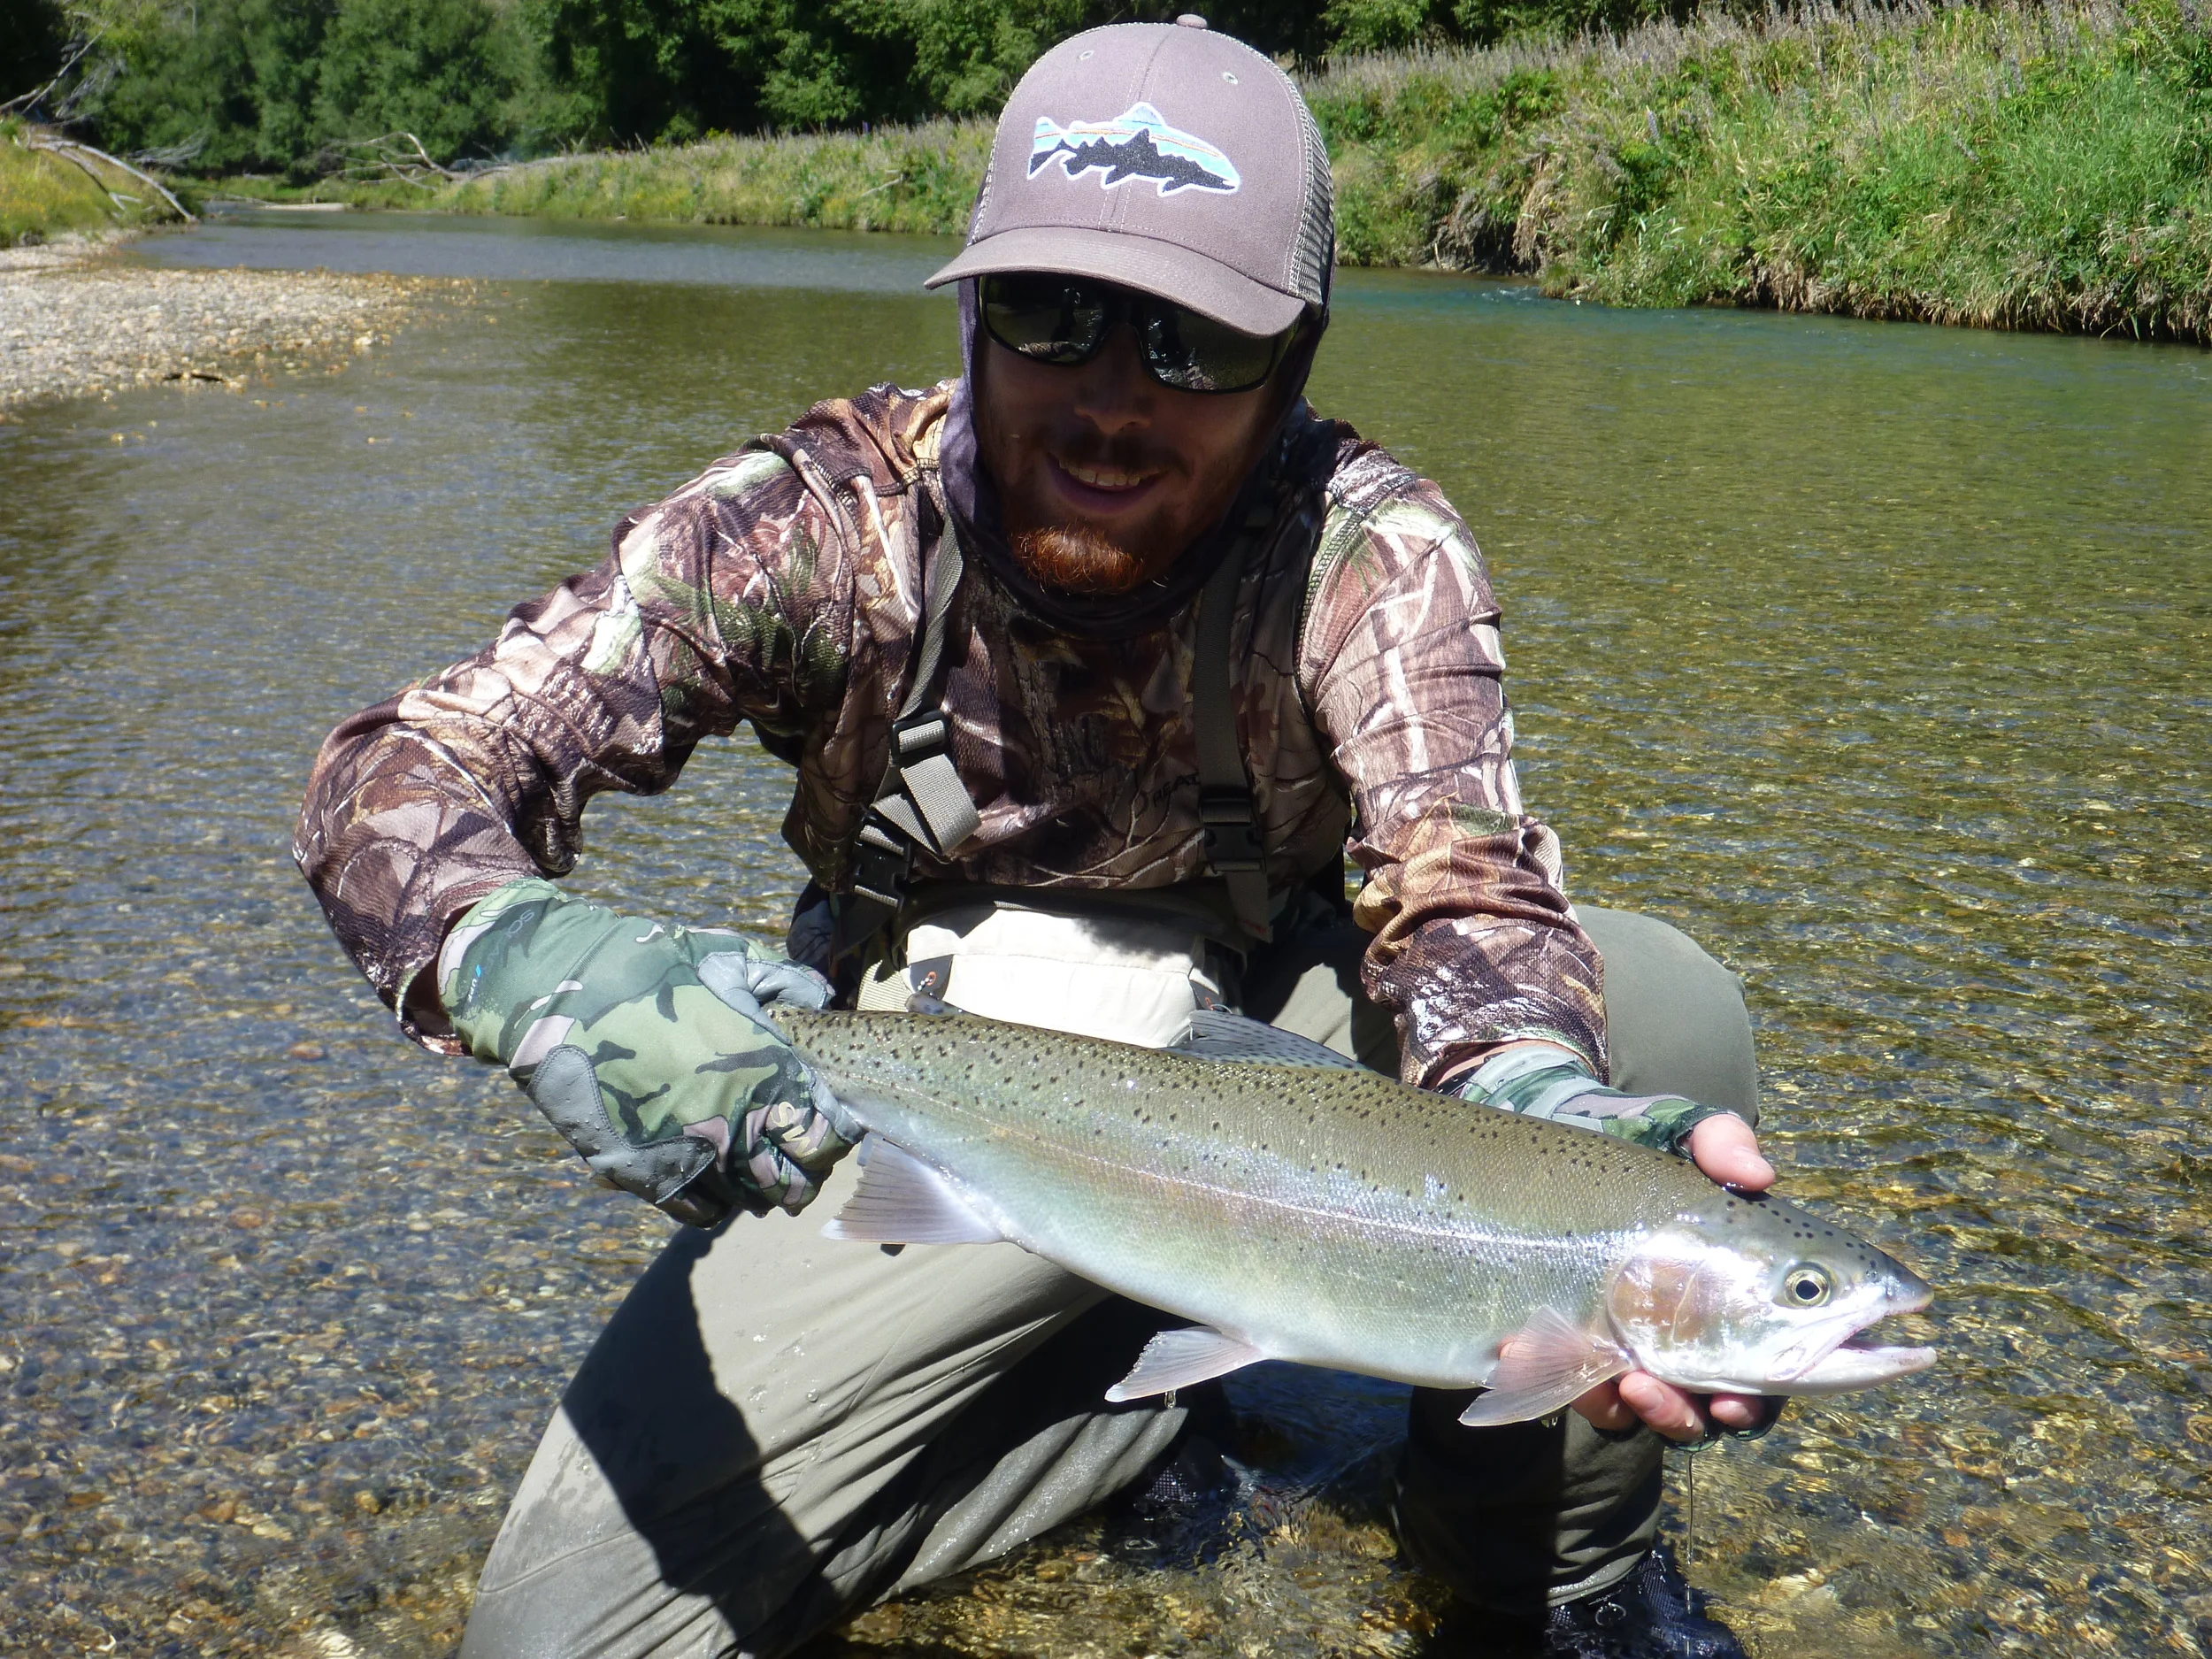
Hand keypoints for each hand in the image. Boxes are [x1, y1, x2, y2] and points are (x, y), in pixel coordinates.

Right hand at [439, 879, 854, 1225]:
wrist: (561, 987)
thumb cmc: (650, 965)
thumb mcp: (729, 958)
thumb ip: (785, 980)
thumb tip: (822, 997)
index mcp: (767, 1071)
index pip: (828, 1137)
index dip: (836, 1136)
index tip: (830, 1125)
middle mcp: (735, 1121)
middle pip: (793, 1181)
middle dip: (803, 1172)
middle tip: (794, 1155)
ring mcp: (688, 1151)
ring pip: (748, 1202)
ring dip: (758, 1191)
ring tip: (754, 1168)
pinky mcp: (641, 1170)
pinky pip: (697, 1212)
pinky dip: (713, 1205)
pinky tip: (712, 1180)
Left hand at [1572, 1113, 1774, 1438]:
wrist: (1566, 1147)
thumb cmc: (1645, 1146)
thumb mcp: (1683, 1131)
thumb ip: (1722, 1142)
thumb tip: (1756, 1174)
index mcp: (1747, 1295)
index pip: (1772, 1369)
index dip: (1761, 1399)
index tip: (1733, 1400)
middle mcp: (1704, 1333)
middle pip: (1715, 1407)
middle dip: (1689, 1415)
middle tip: (1659, 1396)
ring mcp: (1644, 1344)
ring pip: (1655, 1410)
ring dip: (1642, 1408)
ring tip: (1620, 1378)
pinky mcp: (1590, 1347)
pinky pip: (1592, 1394)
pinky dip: (1581, 1391)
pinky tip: (1550, 1362)